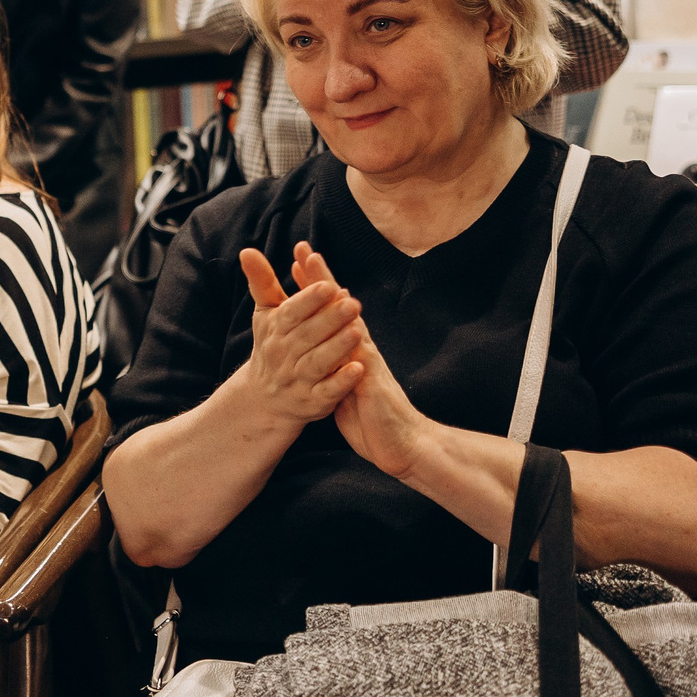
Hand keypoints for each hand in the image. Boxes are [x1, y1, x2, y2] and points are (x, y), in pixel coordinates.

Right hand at [235, 241, 366, 424]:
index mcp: (275, 330)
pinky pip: (327, 392)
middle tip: (353, 304)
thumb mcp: (266, 314)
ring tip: (358, 331)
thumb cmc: (271, 345)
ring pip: (318, 363)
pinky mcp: (312, 402)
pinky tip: (358, 369)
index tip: (327, 286)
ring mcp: (297, 380)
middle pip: (307, 336)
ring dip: (337, 347)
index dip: (309, 300)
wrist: (263, 397)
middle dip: (330, 320)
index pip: (291, 313)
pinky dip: (342, 382)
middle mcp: (283, 355)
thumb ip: (261, 281)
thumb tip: (246, 250)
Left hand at [285, 248, 441, 480]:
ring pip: (350, 322)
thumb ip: (332, 367)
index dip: (313, 289)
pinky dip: (352, 336)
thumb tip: (317, 351)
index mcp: (348, 351)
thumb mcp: (341, 388)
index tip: (296, 262)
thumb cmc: (370, 418)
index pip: (328, 313)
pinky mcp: (372, 380)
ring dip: (336, 298)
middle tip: (304, 250)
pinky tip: (344, 316)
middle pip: (339, 308)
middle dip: (322, 280)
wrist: (400, 446)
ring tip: (320, 273)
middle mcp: (359, 349)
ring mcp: (367, 362)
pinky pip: (360, 355)